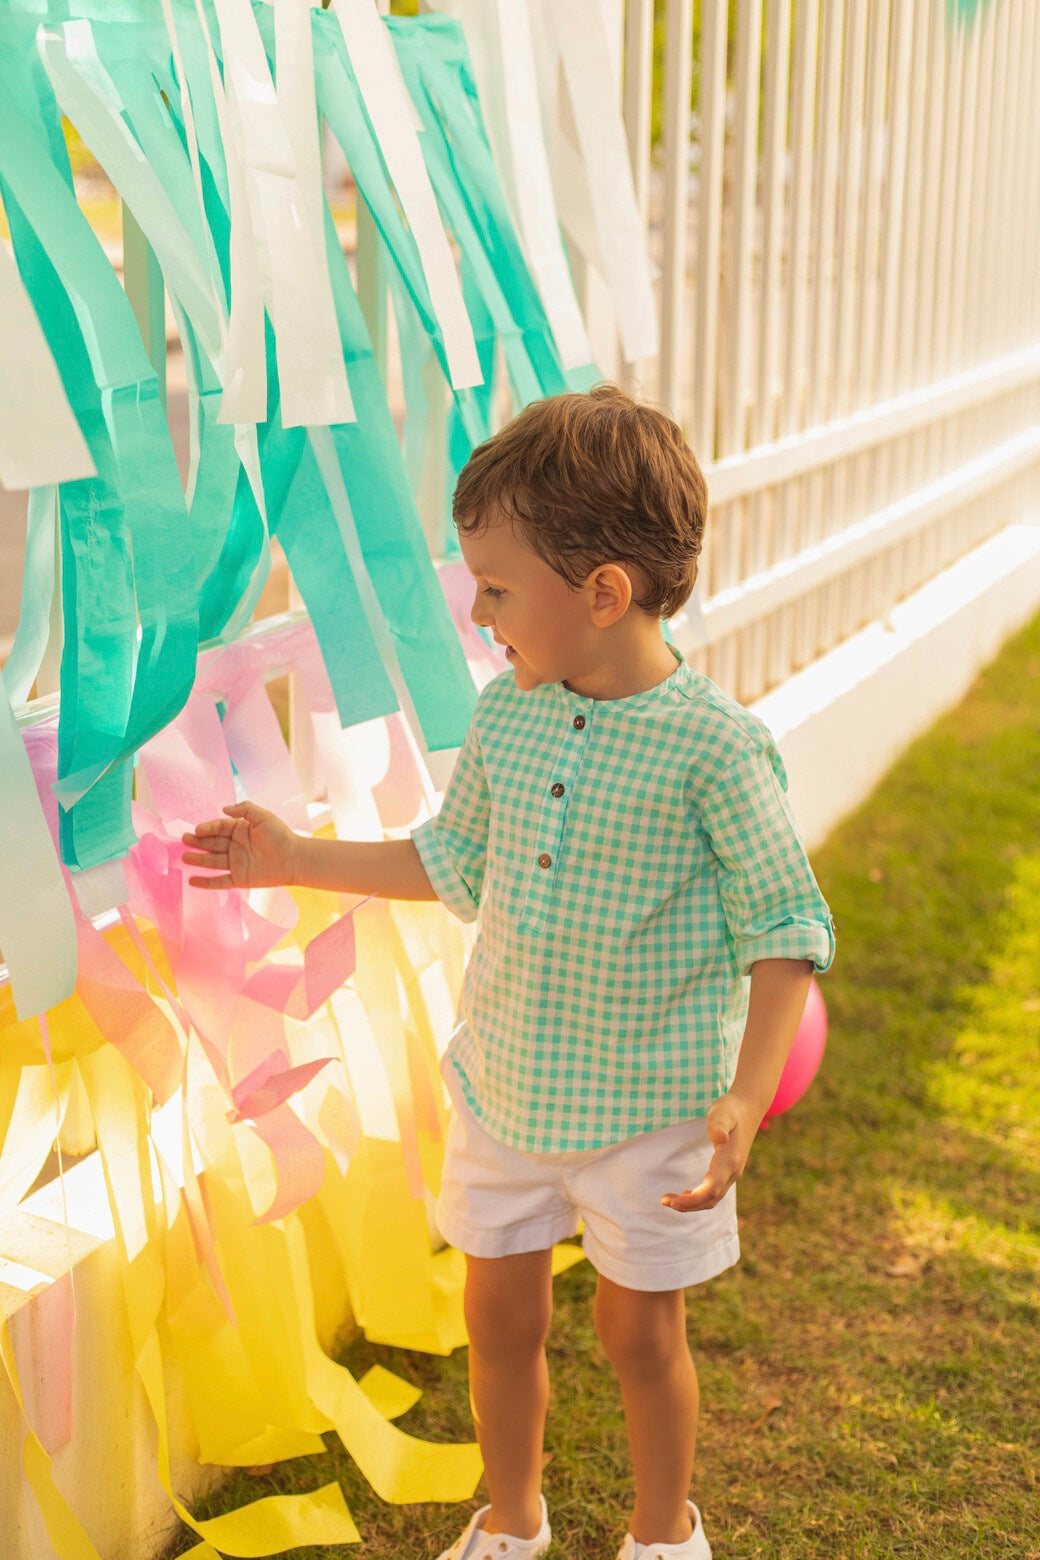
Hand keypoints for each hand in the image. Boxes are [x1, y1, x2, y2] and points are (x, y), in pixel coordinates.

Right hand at [181, 801, 300, 889]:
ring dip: (198, 860)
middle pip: (212, 844)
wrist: (294, 859)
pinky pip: (219, 881)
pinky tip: (191, 881)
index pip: (218, 828)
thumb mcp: (263, 817)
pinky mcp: (239, 879)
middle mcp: (235, 846)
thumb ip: (244, 809)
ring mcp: (236, 863)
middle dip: (197, 842)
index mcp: (239, 830)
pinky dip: (206, 882)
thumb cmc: (280, 835)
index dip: (207, 829)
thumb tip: (223, 808)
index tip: (197, 830)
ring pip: (212, 861)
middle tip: (184, 840)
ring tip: (184, 857)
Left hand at [660, 1091, 758, 1212]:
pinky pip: (714, 1193)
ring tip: (669, 1200)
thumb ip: (719, 1124)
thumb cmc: (731, 1109)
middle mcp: (733, 1171)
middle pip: (710, 1199)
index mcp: (730, 1160)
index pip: (711, 1189)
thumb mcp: (723, 1112)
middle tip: (664, 1200)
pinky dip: (699, 1199)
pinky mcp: (728, 1172)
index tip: (673, 1202)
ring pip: (712, 1199)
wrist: (749, 1109)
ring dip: (691, 1204)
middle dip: (687, 1205)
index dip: (693, 1200)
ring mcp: (732, 1173)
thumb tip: (720, 1138)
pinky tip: (685, 1195)